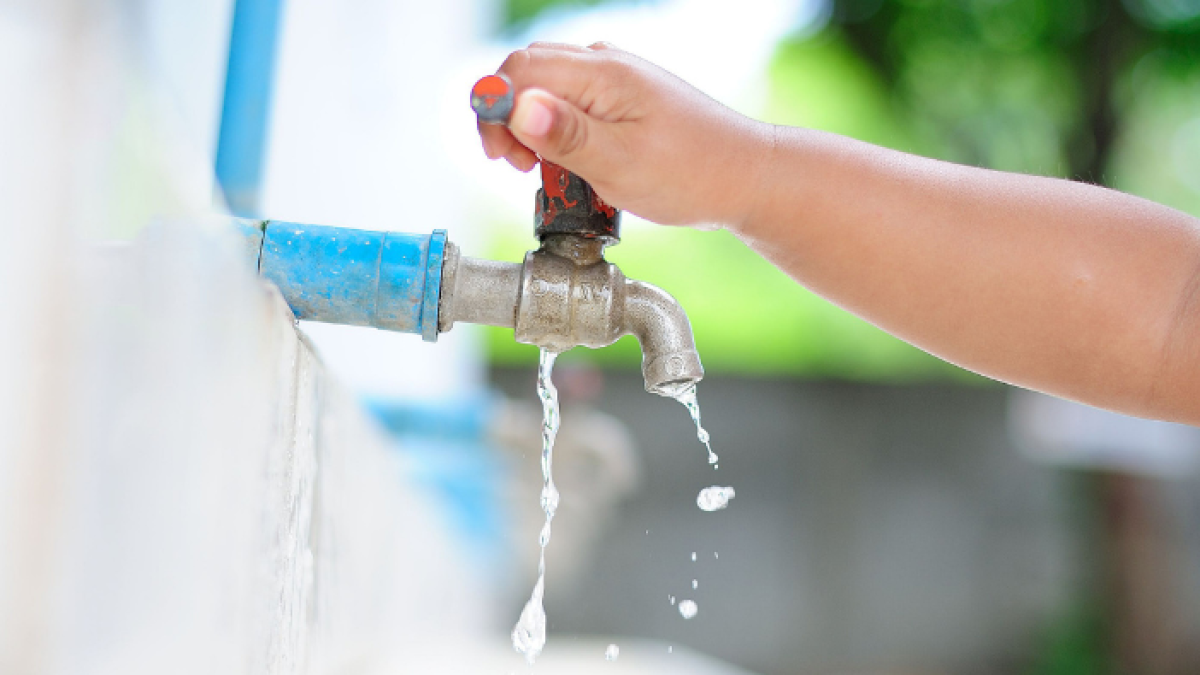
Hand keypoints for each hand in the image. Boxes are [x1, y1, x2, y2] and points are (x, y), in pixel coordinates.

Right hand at [478, 42, 770, 228]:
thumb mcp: (620, 163)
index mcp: (602, 73)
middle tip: (521, 167)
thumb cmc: (691, 174)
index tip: (502, 156)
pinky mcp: (621, 97)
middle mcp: (606, 63)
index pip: (518, 70)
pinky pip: (570, 101)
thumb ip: (565, 135)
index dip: (496, 110)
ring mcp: (615, 78)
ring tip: (546, 169)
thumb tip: (517, 107)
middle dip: (509, 118)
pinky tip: (570, 162)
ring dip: (532, 127)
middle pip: (526, 72)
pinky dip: (556, 129)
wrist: (744, 176)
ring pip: (546, 87)